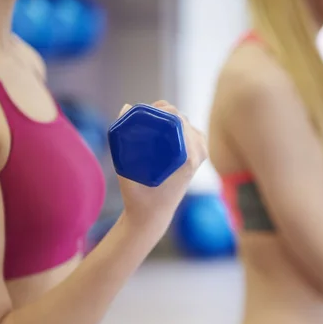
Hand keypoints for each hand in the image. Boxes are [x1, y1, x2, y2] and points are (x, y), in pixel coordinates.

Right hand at [116, 100, 207, 227]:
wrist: (152, 216)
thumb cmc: (139, 195)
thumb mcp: (126, 168)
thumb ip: (122, 139)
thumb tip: (126, 107)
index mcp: (188, 157)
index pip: (179, 120)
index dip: (162, 109)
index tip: (143, 111)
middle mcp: (198, 154)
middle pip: (183, 119)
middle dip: (164, 112)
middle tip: (143, 114)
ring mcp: (200, 154)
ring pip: (186, 124)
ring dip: (170, 118)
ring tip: (150, 118)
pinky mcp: (197, 157)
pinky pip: (190, 131)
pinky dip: (177, 125)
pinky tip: (163, 124)